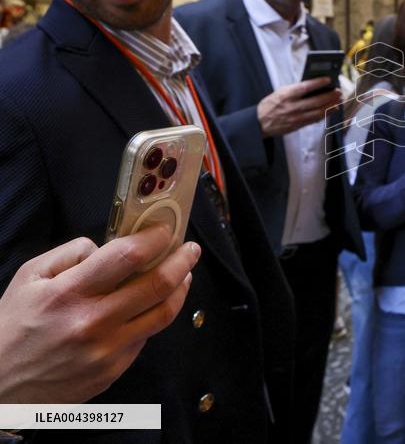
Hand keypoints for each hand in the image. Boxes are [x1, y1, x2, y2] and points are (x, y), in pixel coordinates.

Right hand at [0, 226, 199, 402]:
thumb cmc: (12, 328)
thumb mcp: (29, 278)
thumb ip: (70, 254)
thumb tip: (107, 246)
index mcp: (68, 293)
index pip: (127, 256)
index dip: (154, 238)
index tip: (164, 229)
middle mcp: (92, 322)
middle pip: (157, 284)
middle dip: (182, 260)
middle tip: (190, 249)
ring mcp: (106, 350)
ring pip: (163, 313)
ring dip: (181, 289)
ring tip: (184, 274)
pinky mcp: (113, 370)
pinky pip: (146, 337)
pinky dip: (155, 316)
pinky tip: (153, 304)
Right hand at [257, 78, 341, 137]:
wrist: (260, 122)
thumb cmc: (272, 104)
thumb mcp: (281, 92)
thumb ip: (296, 89)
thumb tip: (315, 85)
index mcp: (286, 95)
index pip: (305, 87)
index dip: (318, 82)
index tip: (328, 79)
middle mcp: (292, 106)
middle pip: (316, 101)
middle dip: (330, 96)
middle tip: (339, 91)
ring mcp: (296, 117)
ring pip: (318, 111)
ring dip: (331, 105)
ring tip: (338, 100)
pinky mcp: (299, 125)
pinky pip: (315, 119)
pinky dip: (326, 114)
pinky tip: (332, 109)